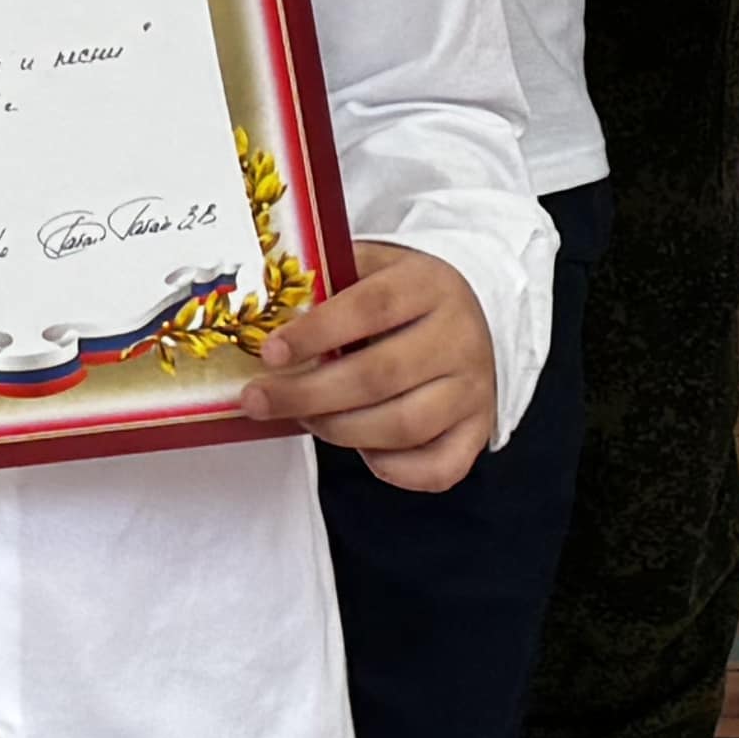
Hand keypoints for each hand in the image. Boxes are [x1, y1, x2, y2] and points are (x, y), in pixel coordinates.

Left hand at [250, 238, 497, 490]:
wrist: (476, 314)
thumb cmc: (403, 295)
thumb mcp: (371, 267)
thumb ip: (327, 282)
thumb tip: (263, 312)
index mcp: (428, 285)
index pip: (370, 308)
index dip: (316, 333)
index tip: (270, 353)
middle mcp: (458, 338)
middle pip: (380, 375)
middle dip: (309, 394)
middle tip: (260, 400)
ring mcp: (473, 388)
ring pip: (404, 425)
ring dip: (341, 430)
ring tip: (304, 418)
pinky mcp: (478, 428)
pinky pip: (440, 467)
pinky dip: (395, 470)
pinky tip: (361, 450)